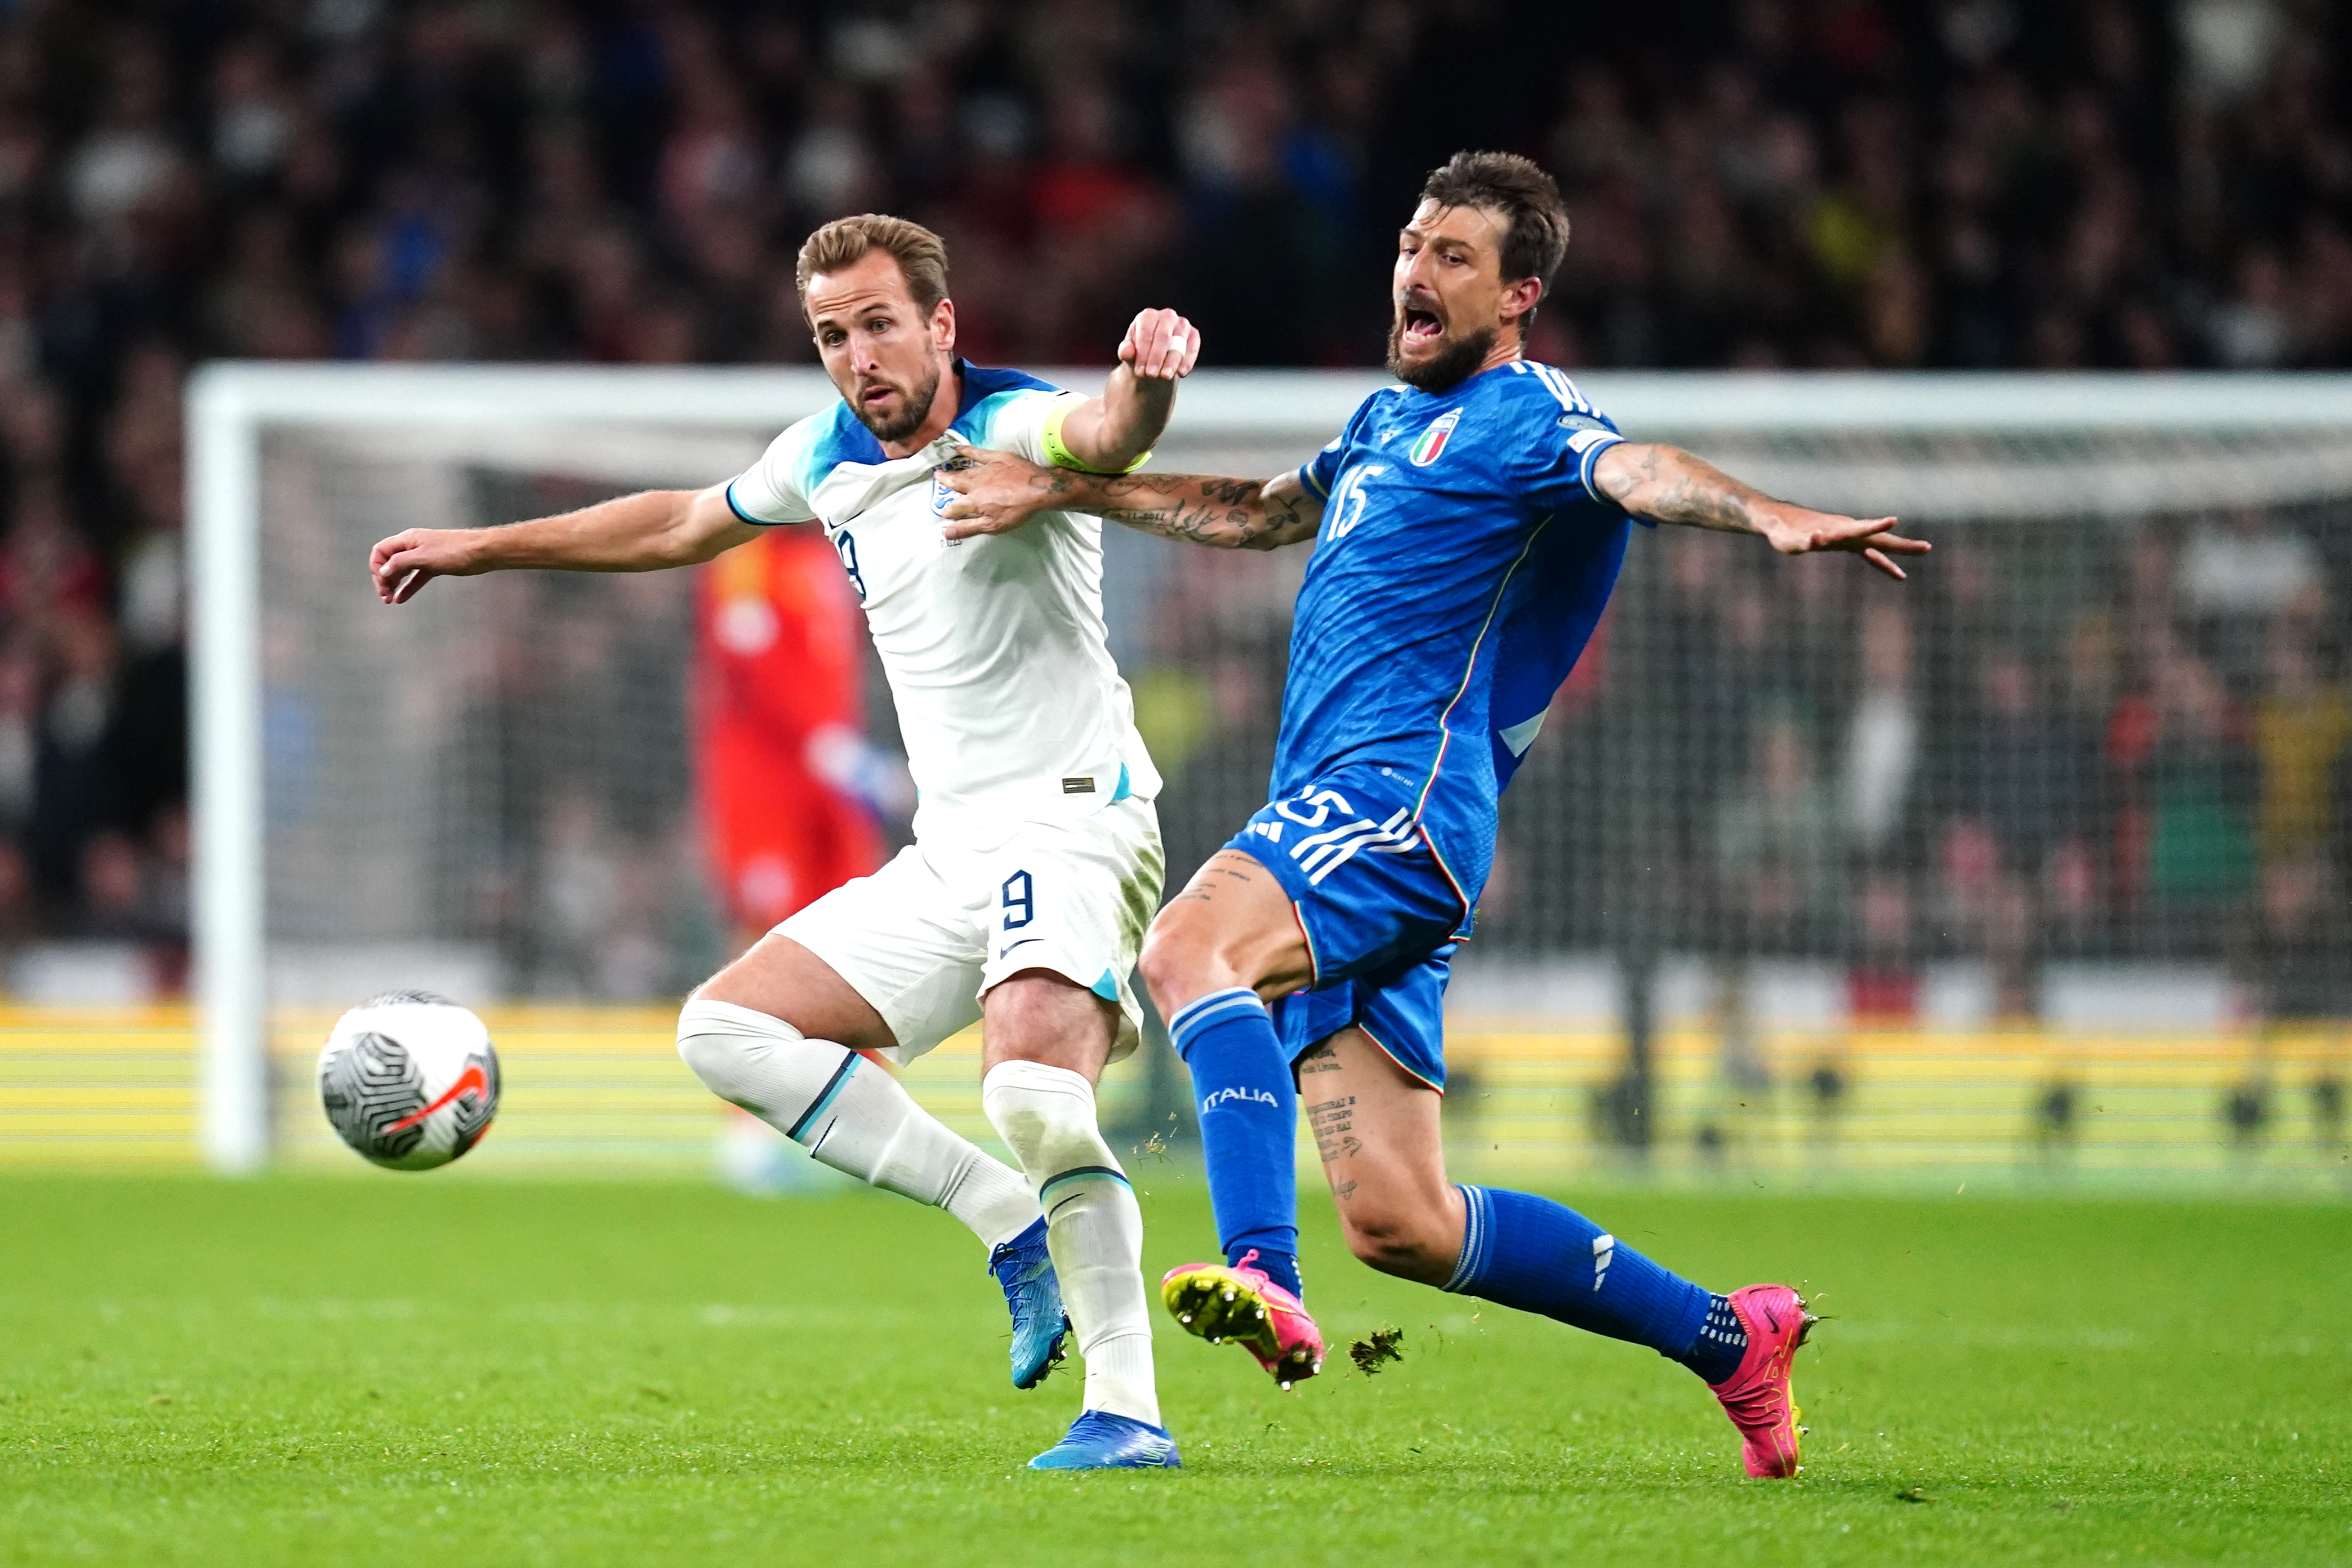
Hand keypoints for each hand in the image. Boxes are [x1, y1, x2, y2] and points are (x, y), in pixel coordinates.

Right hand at [369, 528, 478, 602]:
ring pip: (402, 571)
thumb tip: (382, 571)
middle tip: (384, 595)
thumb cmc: (455, 550)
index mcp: (408, 539)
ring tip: (389, 599)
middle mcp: (413, 546)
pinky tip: (401, 599)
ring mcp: (424, 556)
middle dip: (383, 578)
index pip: (381, 551)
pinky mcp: (434, 566)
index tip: (381, 581)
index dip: (376, 566)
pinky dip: (407, 587)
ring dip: (393, 584)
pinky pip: (416, 577)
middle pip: (389, 562)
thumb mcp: (423, 557)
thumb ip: (401, 563)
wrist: (482, 552)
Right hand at [936, 445, 1072, 540]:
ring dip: (954, 471)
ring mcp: (985, 469)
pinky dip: (966, 450)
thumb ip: (968, 527)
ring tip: (943, 469)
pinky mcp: (995, 458)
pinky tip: (957, 448)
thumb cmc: (1016, 510)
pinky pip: (977, 453)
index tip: (944, 513)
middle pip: (957, 483)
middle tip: (936, 478)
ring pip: (965, 470)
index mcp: (974, 501)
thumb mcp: (992, 525)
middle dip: (946, 482)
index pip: (956, 506)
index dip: (949, 511)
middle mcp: (975, 483)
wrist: (1038, 489)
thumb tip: (945, 532)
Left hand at [1116, 307, 1199, 380]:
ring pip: (1179, 342)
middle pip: (1163, 336)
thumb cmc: (1139, 351)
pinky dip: (1187, 361)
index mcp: (1148, 316)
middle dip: (1157, 357)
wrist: (1154, 357)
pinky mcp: (1193, 334)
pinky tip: (1181, 373)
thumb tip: (1126, 352)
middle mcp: (1167, 316)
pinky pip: (1193, 347)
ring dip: (1172, 361)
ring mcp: (1182, 324)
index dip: (1143, 353)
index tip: (1139, 372)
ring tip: (1165, 376)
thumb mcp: (1129, 352)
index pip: (1146, 332)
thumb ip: (1126, 351)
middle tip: (1151, 375)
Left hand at [1754, 506, 1930, 580]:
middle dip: (1902, 546)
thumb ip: (1798, 542)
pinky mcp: (1844, 543)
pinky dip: (1883, 562)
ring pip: (1878, 545)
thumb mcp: (1788, 540)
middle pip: (1879, 540)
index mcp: (1838, 531)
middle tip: (1927, 547)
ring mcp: (1847, 538)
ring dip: (1897, 553)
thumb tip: (1814, 540)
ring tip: (1922, 550)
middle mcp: (1847, 533)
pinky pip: (1869, 554)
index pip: (1862, 532)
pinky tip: (1898, 573)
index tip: (1894, 521)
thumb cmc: (1781, 531)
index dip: (1877, 528)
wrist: (1779, 522)